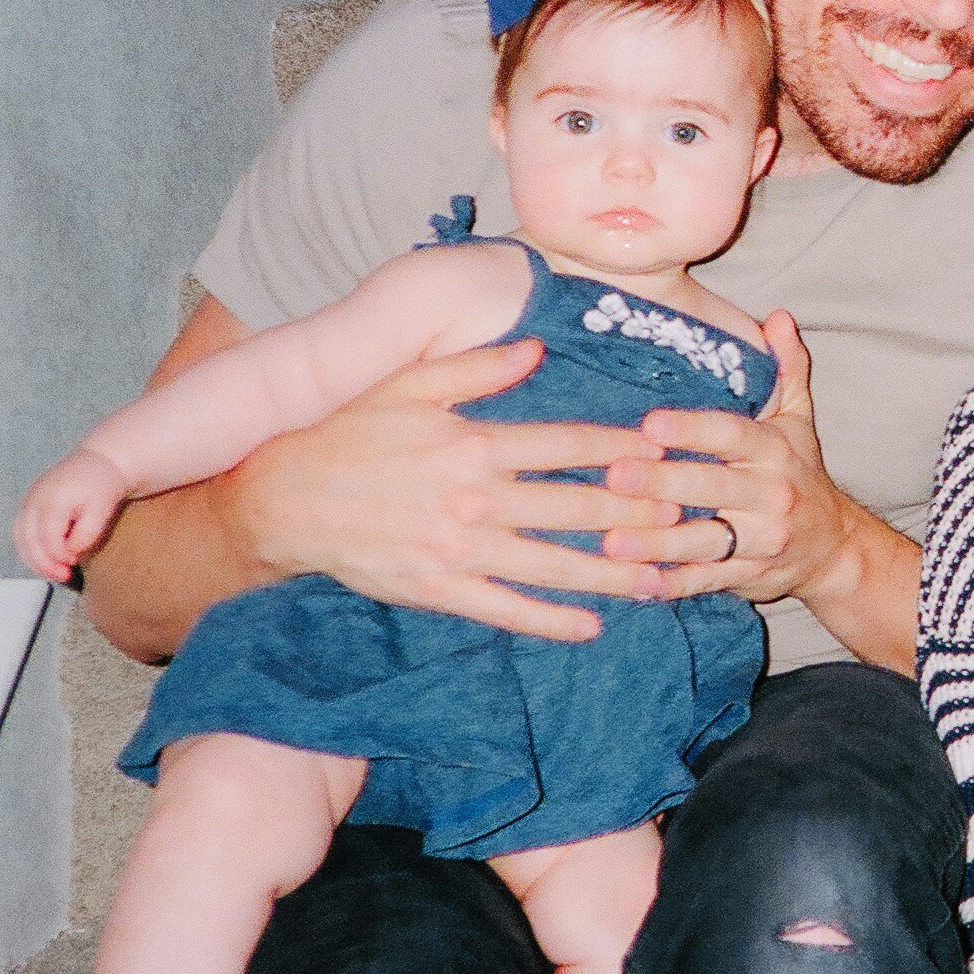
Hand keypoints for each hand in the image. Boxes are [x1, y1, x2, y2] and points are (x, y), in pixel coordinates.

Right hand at [15, 449, 132, 580]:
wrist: (98, 461)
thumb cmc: (102, 484)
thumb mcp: (103, 508)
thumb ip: (87, 532)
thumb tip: (71, 552)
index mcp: (53, 498)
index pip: (47, 535)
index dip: (57, 554)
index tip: (73, 562)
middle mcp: (35, 499)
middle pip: (27, 540)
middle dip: (43, 563)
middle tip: (63, 576)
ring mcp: (28, 502)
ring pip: (20, 539)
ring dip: (34, 560)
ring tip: (56, 572)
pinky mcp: (28, 506)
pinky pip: (21, 534)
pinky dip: (31, 551)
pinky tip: (47, 561)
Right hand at [215, 340, 692, 640]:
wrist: (284, 499)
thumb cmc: (350, 433)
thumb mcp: (410, 384)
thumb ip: (477, 366)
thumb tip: (536, 348)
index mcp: (475, 441)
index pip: (568, 444)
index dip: (623, 449)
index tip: (666, 453)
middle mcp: (475, 497)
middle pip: (576, 507)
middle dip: (638, 516)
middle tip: (688, 523)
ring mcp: (459, 548)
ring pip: (554, 565)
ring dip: (612, 575)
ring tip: (662, 580)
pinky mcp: (439, 589)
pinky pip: (507, 608)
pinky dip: (551, 621)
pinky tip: (592, 626)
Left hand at [608, 313, 860, 608]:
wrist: (835, 548)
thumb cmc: (800, 473)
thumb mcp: (799, 418)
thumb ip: (787, 368)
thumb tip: (777, 317)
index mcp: (774, 450)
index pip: (731, 434)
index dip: (693, 428)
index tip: (651, 422)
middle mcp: (770, 494)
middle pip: (712, 487)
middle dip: (662, 482)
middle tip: (615, 475)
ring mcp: (759, 540)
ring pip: (704, 541)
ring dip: (656, 543)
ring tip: (610, 541)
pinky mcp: (746, 576)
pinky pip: (704, 581)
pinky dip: (669, 584)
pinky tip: (631, 583)